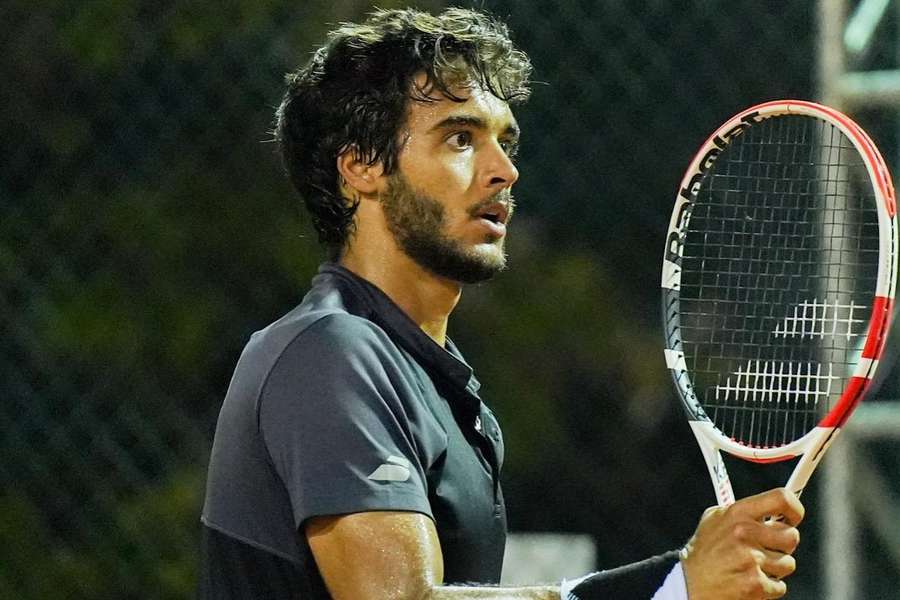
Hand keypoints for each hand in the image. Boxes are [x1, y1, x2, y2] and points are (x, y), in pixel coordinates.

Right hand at [681, 488, 803, 599]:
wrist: (688, 584)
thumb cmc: (703, 551)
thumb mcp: (714, 519)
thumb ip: (741, 511)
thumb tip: (772, 508)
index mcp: (737, 513)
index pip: (782, 499)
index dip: (794, 509)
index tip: (792, 518)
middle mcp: (745, 533)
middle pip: (792, 536)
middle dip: (783, 545)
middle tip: (767, 548)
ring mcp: (751, 559)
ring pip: (788, 563)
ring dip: (775, 568)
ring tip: (753, 566)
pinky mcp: (756, 584)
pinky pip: (780, 585)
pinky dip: (768, 586)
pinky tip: (749, 579)